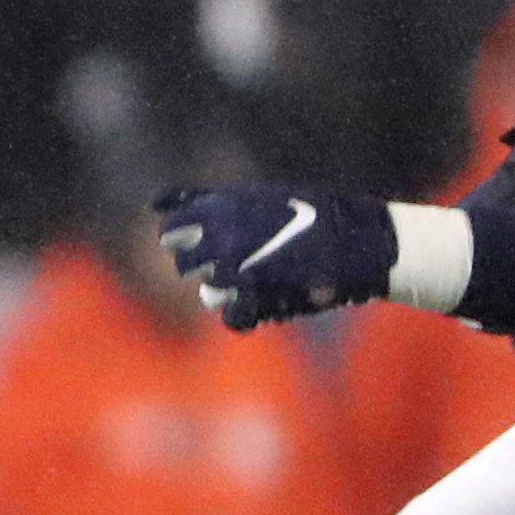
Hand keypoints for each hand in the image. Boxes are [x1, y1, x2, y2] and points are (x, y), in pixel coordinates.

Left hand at [155, 181, 395, 329]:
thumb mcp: (255, 197)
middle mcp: (224, 239)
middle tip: (231, 259)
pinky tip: (263, 297)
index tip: (193, 239)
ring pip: (207, 293)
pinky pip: (232, 316)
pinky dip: (244, 311)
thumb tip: (156, 203)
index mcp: (224, 208)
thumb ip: (204, 201)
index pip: (169, 230)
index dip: (179, 236)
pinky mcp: (259, 302)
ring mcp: (241, 273)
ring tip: (255, 276)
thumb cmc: (307, 213)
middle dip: (201, 264)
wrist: (358, 239)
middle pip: (184, 264)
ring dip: (225, 288)